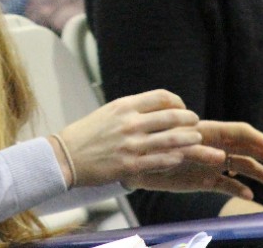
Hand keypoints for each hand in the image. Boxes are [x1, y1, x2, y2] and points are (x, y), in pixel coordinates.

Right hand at [56, 89, 205, 187]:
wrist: (65, 156)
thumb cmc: (87, 134)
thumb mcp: (109, 112)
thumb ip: (132, 109)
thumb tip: (156, 108)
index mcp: (125, 106)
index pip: (161, 97)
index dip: (178, 102)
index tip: (182, 108)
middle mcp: (130, 123)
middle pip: (172, 116)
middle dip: (189, 119)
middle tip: (195, 123)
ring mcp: (131, 145)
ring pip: (172, 139)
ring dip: (189, 139)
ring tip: (197, 139)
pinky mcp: (130, 165)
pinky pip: (161, 161)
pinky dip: (175, 158)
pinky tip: (181, 157)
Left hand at [126, 120, 262, 197]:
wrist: (136, 162)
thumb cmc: (151, 144)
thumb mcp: (168, 139)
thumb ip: (189, 142)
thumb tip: (212, 149)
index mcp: (207, 132)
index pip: (237, 131)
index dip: (255, 138)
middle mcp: (213, 147)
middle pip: (244, 148)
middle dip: (262, 154)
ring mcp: (210, 164)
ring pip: (239, 166)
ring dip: (256, 172)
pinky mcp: (204, 180)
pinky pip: (226, 185)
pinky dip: (238, 189)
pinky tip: (249, 194)